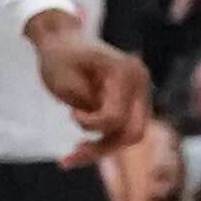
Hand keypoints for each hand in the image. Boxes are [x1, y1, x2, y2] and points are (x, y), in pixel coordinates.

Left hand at [28, 16, 151, 154]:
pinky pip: (123, 131)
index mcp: (125, 72)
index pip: (115, 117)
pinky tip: (80, 150)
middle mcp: (140, 82)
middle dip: (101, 148)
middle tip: (69, 157)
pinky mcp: (134, 103)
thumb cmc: (59, 59)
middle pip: (131, 133)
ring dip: (102, 149)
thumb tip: (107, 127)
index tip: (71, 114)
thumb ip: (87, 105)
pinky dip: (104, 141)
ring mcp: (140, 93)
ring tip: (69, 158)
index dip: (90, 125)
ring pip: (129, 137)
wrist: (63, 43)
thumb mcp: (65, 83)